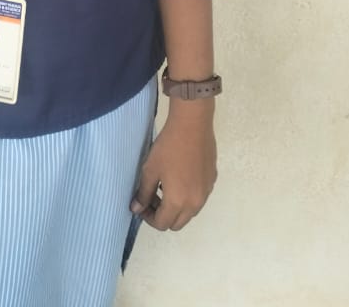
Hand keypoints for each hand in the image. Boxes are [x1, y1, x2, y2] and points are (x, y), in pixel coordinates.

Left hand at [130, 101, 216, 230]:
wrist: (192, 124)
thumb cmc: (168, 147)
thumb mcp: (150, 169)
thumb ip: (143, 192)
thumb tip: (137, 208)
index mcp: (178, 203)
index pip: (162, 224)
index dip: (148, 217)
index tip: (140, 203)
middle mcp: (195, 203)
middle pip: (177, 223)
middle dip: (162, 215)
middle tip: (152, 197)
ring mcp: (206, 192)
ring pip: (189, 212)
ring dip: (175, 207)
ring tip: (164, 186)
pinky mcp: (212, 180)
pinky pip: (198, 198)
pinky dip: (187, 196)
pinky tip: (179, 176)